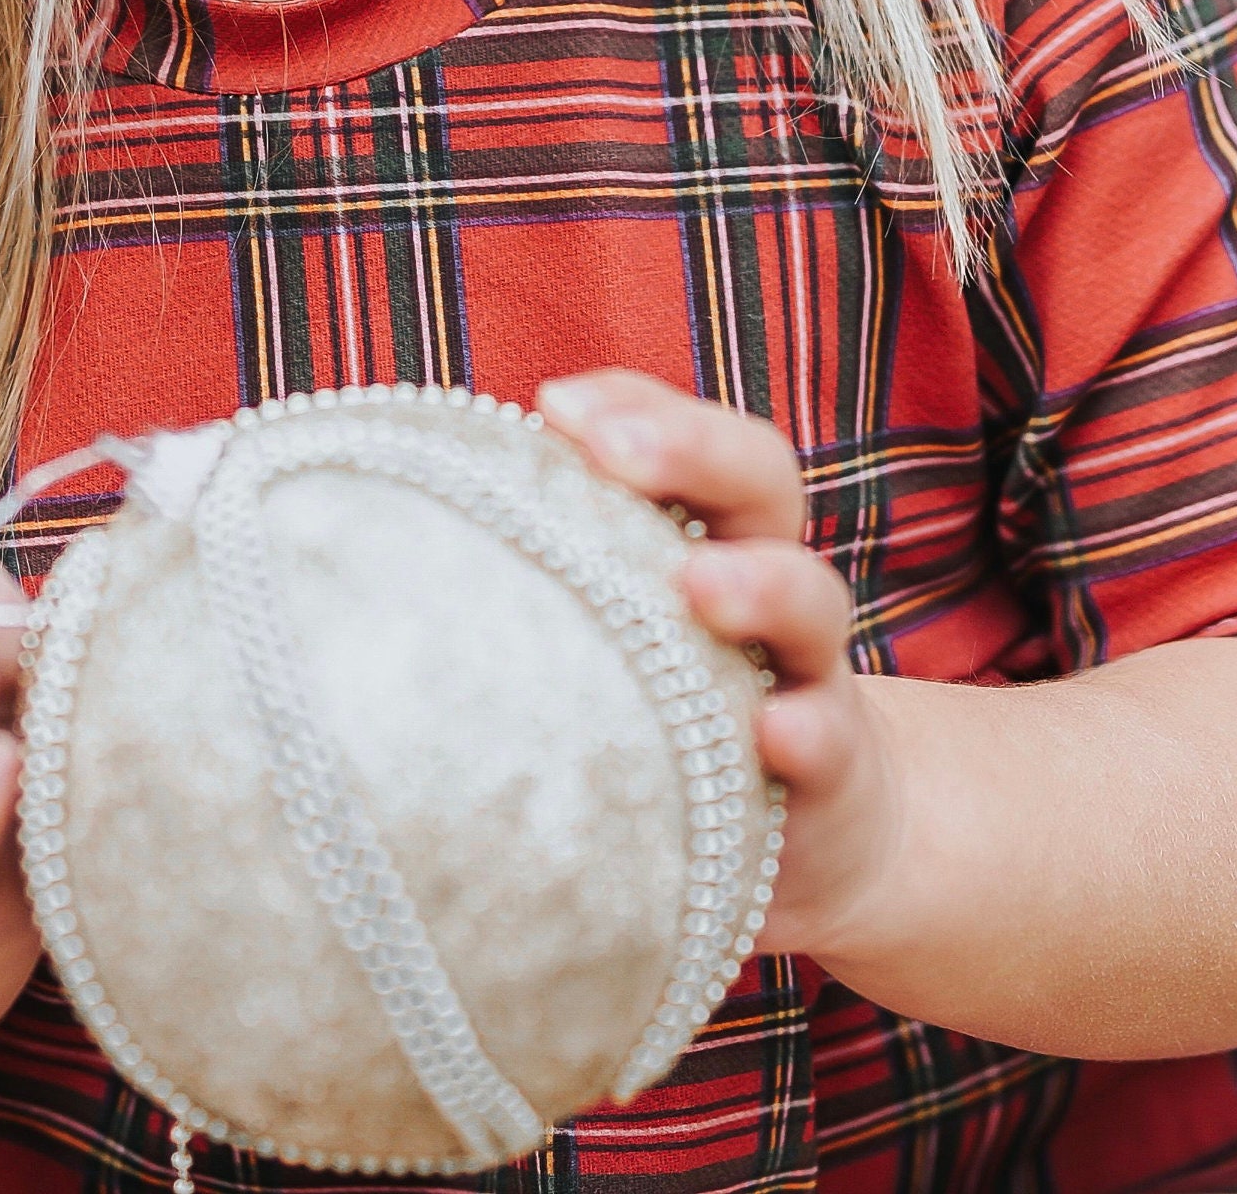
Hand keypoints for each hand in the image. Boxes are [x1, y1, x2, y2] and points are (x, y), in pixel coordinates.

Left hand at [535, 371, 902, 962]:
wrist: (815, 830)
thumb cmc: (671, 699)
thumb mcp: (622, 616)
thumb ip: (553, 558)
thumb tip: (404, 510)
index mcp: (714, 524)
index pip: (688, 433)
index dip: (633, 406)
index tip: (551, 405)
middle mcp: (769, 577)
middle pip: (760, 480)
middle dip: (689, 449)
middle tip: (612, 444)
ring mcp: (808, 668)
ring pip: (809, 600)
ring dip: (759, 583)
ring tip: (699, 584)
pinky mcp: (831, 769)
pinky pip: (828, 742)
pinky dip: (807, 732)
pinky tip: (772, 733)